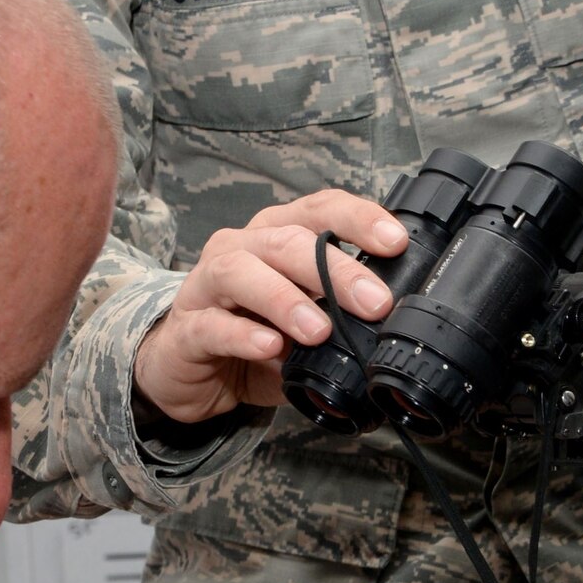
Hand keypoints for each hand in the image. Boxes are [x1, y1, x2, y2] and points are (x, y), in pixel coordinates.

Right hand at [132, 190, 407, 424]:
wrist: (187, 371)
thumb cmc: (251, 337)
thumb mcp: (304, 326)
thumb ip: (340, 320)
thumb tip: (392, 331)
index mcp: (275, 238)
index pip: (319, 210)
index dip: (358, 218)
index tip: (395, 242)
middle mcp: (241, 250)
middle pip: (287, 241)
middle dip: (336, 270)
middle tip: (374, 303)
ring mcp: (207, 286)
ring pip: (242, 273)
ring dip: (285, 299)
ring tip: (319, 330)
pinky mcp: (187, 328)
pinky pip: (212, 325)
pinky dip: (243, 335)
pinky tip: (270, 347)